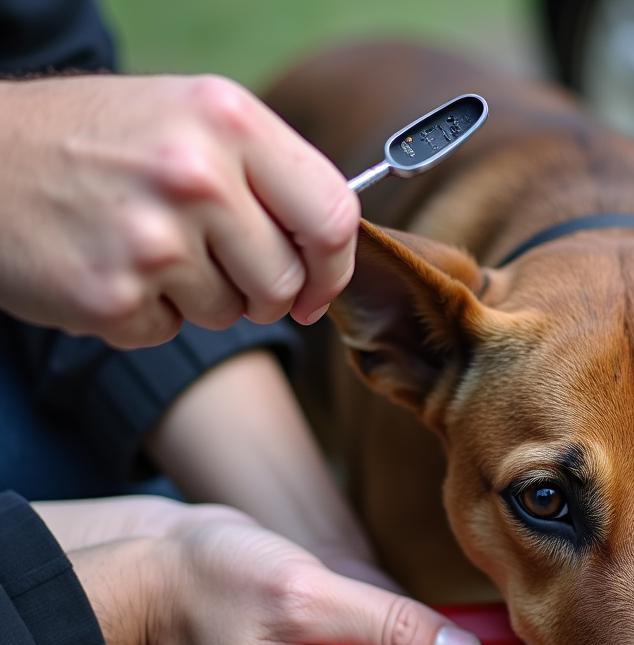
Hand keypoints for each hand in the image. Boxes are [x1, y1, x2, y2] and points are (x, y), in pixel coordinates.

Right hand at [0, 74, 358, 345]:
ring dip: (199, 298)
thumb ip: (267, 173)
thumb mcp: (191, 120)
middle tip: (213, 264)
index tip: (315, 285)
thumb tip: (333, 244)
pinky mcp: (114, 294)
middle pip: (286, 281)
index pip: (333, 216)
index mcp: (229, 121)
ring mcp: (153, 238)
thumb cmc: (97, 141)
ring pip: (231, 314)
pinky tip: (111, 266)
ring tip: (146, 247)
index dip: (332, 266)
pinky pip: (169, 332)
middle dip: (262, 291)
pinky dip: (146, 314)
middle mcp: (196, 174)